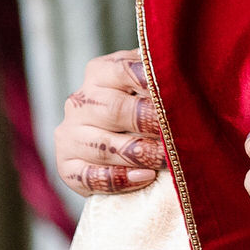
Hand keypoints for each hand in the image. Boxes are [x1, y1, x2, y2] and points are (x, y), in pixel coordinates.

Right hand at [55, 50, 164, 194]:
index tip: (176, 92)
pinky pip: (90, 176)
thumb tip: (182, 74)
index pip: (122, 70)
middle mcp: (80, 102)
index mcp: (100, 73)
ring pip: (102, 146)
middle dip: (149, 122)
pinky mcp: (67, 167)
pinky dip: (119, 179)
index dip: (150, 81)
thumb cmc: (146, 106)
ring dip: (140, 154)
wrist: (123, 142)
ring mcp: (70, 135)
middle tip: (177, 133)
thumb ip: (163, 75)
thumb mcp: (152, 83)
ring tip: (168, 160)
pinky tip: (145, 177)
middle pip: (114, 110)